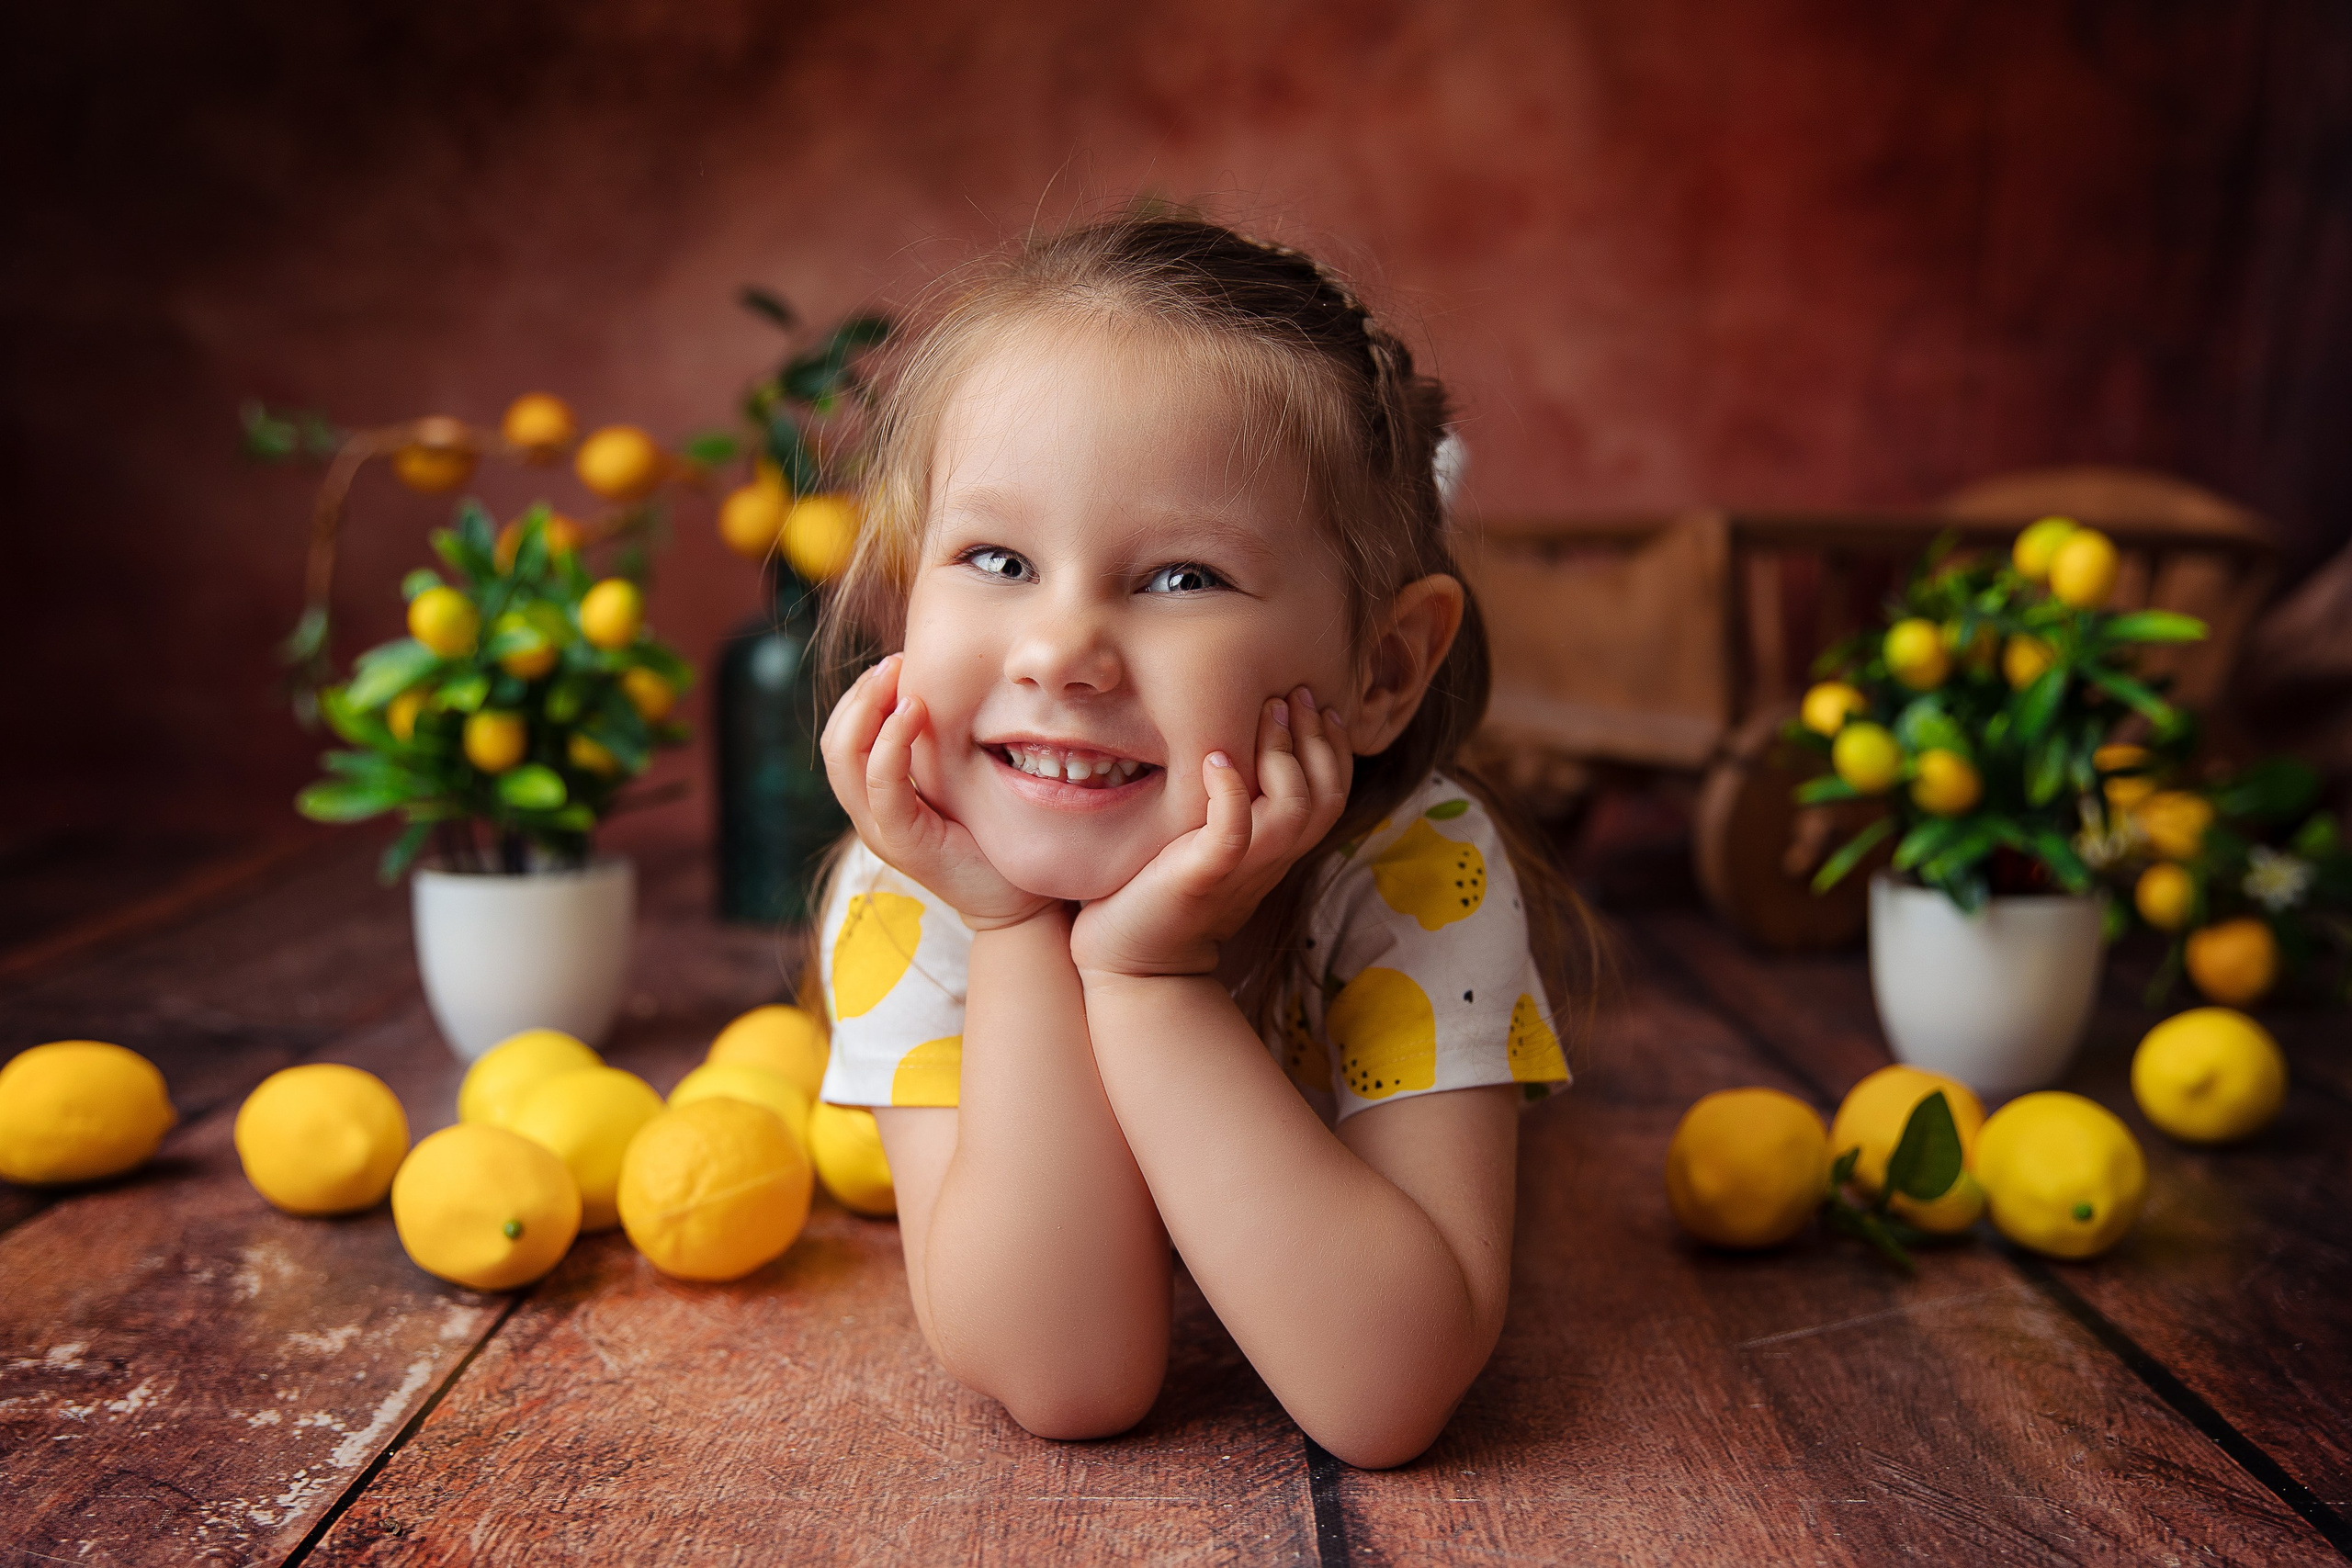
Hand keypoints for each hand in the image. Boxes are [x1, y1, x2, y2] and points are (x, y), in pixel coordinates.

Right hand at [820, 653, 1056, 930]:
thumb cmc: (993, 835)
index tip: (898, 662)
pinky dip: (891, 744)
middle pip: (835, 743)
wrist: (1018, 901)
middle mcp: (870, 814)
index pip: (843, 736)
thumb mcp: (960, 779)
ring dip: (868, 709)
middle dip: (860, 694)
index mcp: (878, 797)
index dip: (862, 695)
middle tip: (896, 660)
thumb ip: (940, 746)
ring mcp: (882, 831)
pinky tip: (915, 710)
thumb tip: (944, 686)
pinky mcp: (904, 844)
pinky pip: (882, 787)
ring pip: (845, 760)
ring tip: (901, 676)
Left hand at [1070, 687, 1352, 979]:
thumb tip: (1230, 742)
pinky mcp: (1204, 874)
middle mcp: (1272, 857)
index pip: (1331, 792)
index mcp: (1278, 847)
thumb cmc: (1162, 888)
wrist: (1134, 957)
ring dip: (1283, 755)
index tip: (1316, 701)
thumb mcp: (1210, 837)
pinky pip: (1234, 833)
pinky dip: (1230, 793)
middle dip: (1316, 737)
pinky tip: (1216, 759)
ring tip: (1265, 712)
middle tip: (1293, 693)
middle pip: (1325, 795)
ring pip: (1295, 809)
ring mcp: (1242, 867)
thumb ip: (1233, 802)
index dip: (1334, 746)